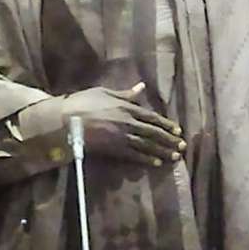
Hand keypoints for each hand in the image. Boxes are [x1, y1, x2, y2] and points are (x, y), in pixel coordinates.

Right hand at [60, 82, 185, 166]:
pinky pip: (134, 155)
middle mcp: (128, 123)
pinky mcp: (114, 149)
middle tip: (182, 146)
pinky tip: (156, 162)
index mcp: (127, 107)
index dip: (166, 124)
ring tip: (174, 156)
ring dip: (162, 151)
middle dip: (169, 140)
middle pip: (153, 132)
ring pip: (147, 145)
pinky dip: (146, 159)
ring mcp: (122, 137)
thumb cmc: (83, 103)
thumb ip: (125, 93)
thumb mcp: (105, 92)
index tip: (178, 130)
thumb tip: (141, 87)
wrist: (67, 121)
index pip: (151, 117)